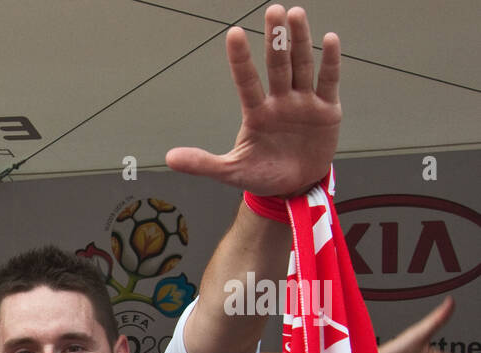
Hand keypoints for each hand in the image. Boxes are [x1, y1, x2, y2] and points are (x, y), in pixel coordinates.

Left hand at [166, 6, 340, 196]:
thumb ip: (202, 163)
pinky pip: (328, 81)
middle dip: (276, 38)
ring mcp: (303, 103)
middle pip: (277, 64)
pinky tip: (329, 39)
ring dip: (299, 41)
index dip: (241, 59)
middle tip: (273, 10)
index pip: (246, 81)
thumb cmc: (262, 175)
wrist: (295, 186)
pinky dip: (330, 61)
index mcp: (256, 113)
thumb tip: (169, 158)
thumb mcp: (230, 171)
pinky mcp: (326, 110)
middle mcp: (279, 101)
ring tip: (295, 14)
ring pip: (301, 65)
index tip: (234, 33)